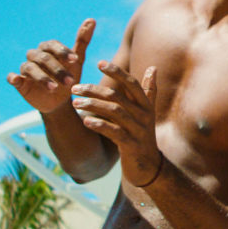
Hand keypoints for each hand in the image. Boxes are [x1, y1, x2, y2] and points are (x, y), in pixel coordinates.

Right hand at [7, 19, 94, 112]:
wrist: (60, 100)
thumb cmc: (69, 75)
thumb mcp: (77, 59)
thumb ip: (83, 40)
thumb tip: (92, 19)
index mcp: (48, 48)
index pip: (53, 45)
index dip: (63, 52)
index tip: (75, 60)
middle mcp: (35, 56)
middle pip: (43, 58)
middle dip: (57, 69)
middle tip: (71, 81)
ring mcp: (26, 68)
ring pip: (30, 68)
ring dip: (41, 77)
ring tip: (54, 88)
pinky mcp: (18, 82)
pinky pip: (12, 77)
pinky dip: (13, 77)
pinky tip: (17, 79)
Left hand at [71, 61, 161, 186]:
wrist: (147, 165)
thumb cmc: (143, 135)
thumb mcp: (147, 112)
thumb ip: (149, 91)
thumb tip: (153, 68)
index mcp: (146, 105)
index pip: (132, 84)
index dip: (117, 72)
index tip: (99, 62)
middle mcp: (144, 115)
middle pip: (117, 96)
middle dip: (94, 90)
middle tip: (74, 87)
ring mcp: (138, 130)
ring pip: (114, 112)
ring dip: (92, 105)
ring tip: (75, 102)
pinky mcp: (131, 144)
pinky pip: (114, 132)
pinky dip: (100, 125)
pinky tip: (85, 121)